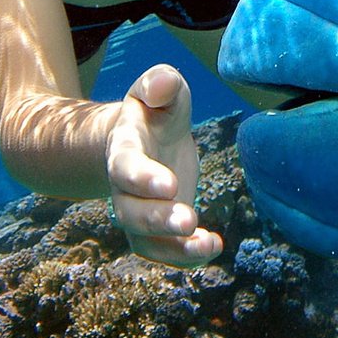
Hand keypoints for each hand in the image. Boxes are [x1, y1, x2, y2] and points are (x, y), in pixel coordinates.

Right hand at [105, 64, 222, 266]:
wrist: (146, 136)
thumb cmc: (156, 109)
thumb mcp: (159, 86)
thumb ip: (160, 82)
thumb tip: (162, 84)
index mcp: (123, 149)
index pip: (126, 167)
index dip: (144, 178)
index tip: (170, 184)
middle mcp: (124, 188)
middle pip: (132, 212)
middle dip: (158, 219)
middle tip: (189, 219)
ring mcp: (138, 211)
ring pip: (146, 240)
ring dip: (174, 247)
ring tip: (207, 244)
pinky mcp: (156, 229)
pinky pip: (164, 251)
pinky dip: (186, 256)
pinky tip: (213, 247)